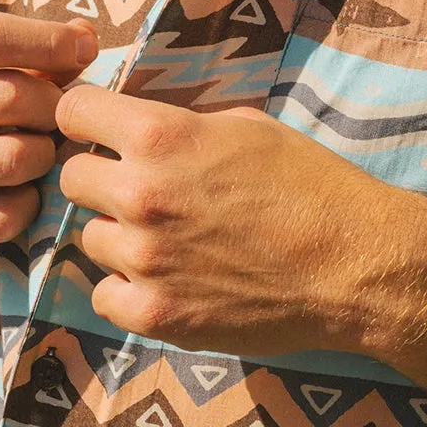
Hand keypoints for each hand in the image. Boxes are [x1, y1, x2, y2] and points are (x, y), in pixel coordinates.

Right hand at [0, 14, 98, 258]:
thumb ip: (13, 45)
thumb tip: (84, 38)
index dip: (49, 41)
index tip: (85, 48)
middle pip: (14, 99)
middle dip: (53, 106)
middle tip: (58, 115)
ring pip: (17, 158)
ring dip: (44, 156)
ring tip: (38, 151)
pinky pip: (7, 215)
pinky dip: (28, 204)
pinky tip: (19, 192)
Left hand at [55, 88, 416, 356]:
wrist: (355, 265)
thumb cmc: (311, 186)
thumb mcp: (246, 126)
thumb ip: (179, 125)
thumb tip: (134, 128)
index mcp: (159, 136)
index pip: (71, 112)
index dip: (86, 120)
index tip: (102, 134)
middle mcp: (139, 194)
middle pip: (71, 177)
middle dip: (102, 179)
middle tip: (143, 192)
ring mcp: (142, 259)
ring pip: (88, 238)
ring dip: (119, 236)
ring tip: (169, 241)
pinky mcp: (153, 314)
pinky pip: (104, 296)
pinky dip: (128, 289)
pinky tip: (167, 281)